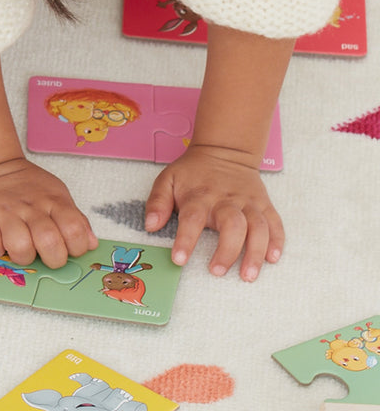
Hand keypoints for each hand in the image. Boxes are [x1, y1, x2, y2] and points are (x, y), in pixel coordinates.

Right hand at [0, 156, 98, 267]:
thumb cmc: (27, 188)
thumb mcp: (56, 195)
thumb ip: (75, 219)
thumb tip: (90, 244)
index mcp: (53, 200)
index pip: (75, 230)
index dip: (76, 247)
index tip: (68, 248)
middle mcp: (30, 206)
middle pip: (50, 242)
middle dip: (52, 258)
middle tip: (45, 253)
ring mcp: (5, 212)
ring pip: (21, 249)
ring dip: (23, 256)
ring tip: (20, 247)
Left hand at [145, 143, 283, 281]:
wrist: (224, 151)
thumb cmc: (193, 172)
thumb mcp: (167, 179)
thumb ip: (157, 202)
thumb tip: (150, 226)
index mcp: (199, 196)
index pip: (191, 219)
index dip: (185, 240)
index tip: (179, 260)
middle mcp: (226, 200)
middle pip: (232, 225)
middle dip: (226, 250)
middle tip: (216, 271)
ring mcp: (248, 202)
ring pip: (258, 227)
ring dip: (255, 252)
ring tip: (248, 275)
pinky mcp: (264, 204)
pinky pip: (275, 222)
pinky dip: (277, 241)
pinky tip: (273, 258)